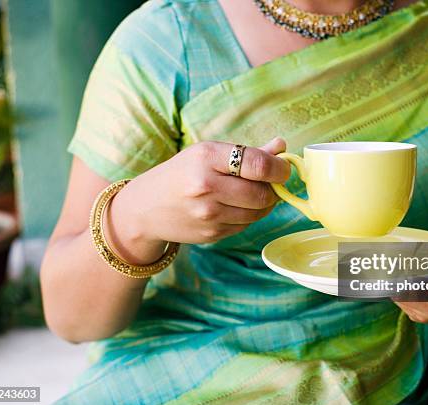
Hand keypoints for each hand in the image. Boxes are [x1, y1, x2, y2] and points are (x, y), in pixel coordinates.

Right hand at [108, 138, 289, 260]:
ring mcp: (209, 214)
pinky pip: (245, 225)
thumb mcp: (208, 153)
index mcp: (206, 158)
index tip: (283, 168)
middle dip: (273, 188)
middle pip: (263, 193)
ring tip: (251, 193)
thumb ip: (248, 152)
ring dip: (264, 204)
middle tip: (270, 182)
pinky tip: (233, 207)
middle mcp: (206, 187)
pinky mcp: (212, 235)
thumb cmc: (181, 174)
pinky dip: (248, 216)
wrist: (145, 209)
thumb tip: (282, 147)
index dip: (279, 168)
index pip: (258, 165)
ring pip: (258, 213)